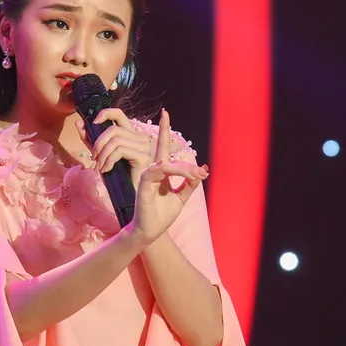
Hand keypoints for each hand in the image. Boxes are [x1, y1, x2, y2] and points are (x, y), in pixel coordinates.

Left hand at [74, 107, 153, 186]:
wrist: (128, 194)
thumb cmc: (116, 175)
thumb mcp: (100, 154)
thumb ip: (90, 139)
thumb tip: (78, 122)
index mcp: (130, 134)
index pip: (119, 114)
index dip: (105, 113)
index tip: (93, 122)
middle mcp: (139, 137)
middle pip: (114, 129)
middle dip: (99, 142)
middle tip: (93, 157)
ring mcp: (143, 146)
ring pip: (116, 140)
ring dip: (103, 154)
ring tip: (99, 166)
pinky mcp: (143, 156)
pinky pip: (120, 151)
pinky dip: (109, 160)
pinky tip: (107, 170)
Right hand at [129, 108, 208, 247]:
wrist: (151, 232)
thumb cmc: (162, 215)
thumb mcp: (181, 197)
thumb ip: (190, 184)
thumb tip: (203, 171)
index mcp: (161, 172)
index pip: (162, 147)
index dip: (164, 130)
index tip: (165, 113)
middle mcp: (152, 172)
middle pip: (166, 154)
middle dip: (186, 164)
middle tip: (202, 173)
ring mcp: (147, 178)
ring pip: (164, 164)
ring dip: (182, 169)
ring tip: (197, 177)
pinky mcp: (143, 186)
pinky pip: (154, 172)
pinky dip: (166, 171)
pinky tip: (172, 171)